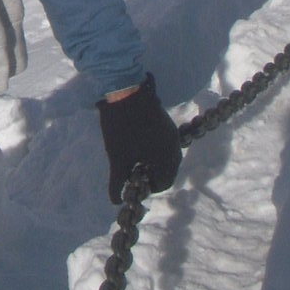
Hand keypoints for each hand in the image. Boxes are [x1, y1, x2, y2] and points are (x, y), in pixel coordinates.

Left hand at [97, 74, 181, 203]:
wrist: (124, 89)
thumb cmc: (122, 127)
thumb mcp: (117, 157)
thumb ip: (117, 181)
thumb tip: (115, 201)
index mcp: (167, 158)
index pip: (163, 183)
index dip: (147, 188)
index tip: (132, 184)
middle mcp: (174, 146)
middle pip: (166, 170)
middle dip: (150, 175)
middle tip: (131, 172)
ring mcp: (171, 132)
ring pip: (165, 156)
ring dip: (151, 161)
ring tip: (132, 158)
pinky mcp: (165, 121)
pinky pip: (163, 143)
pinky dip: (153, 149)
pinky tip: (136, 144)